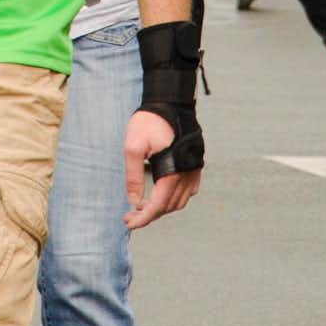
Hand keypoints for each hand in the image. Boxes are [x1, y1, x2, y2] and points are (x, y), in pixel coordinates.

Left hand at [123, 110, 199, 228]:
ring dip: (161, 207)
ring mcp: (194, 170)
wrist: (170, 102)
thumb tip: (133, 201)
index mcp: (173, 171)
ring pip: (179, 201)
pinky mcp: (196, 165)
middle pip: (169, 207)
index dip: (143, 218)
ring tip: (142, 205)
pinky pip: (188, 191)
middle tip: (130, 214)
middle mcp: (188, 174)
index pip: (158, 205)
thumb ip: (133, 176)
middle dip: (149, 214)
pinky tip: (158, 194)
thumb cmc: (149, 122)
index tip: (128, 223)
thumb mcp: (133, 147)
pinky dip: (173, 198)